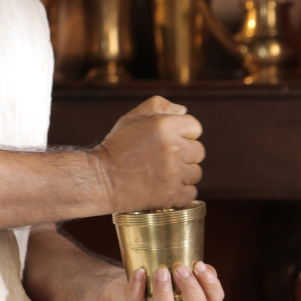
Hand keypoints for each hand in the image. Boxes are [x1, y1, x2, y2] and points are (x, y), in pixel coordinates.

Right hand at [93, 96, 204, 212]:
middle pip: (198, 151)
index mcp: (164, 125)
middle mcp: (172, 148)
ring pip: (195, 173)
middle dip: (185, 154)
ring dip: (183, 174)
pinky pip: (191, 192)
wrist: (101, 180)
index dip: (184, 133)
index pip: (195, 127)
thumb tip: (183, 110)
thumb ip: (158, 105)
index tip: (170, 140)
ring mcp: (174, 173)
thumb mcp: (132, 117)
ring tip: (162, 174)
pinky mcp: (172, 194)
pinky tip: (165, 187)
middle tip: (164, 158)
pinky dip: (181, 192)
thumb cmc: (117, 147)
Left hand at [99, 262, 223, 300]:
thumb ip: (191, 270)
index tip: (200, 264)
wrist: (123, 293)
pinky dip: (137, 290)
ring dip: (164, 293)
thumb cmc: (156, 280)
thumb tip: (199, 263)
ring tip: (161, 271)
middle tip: (180, 268)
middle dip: (191, 289)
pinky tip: (139, 272)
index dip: (211, 285)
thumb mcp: (177, 275)